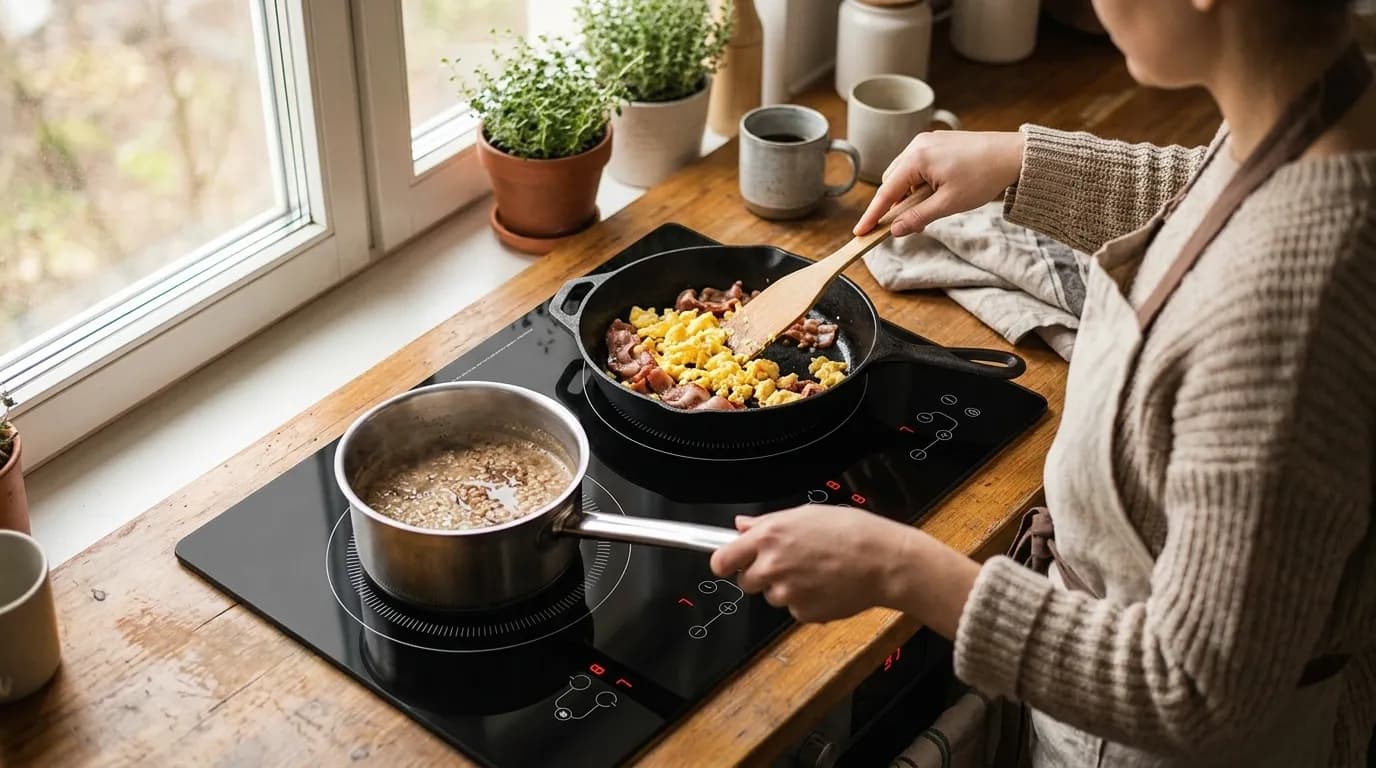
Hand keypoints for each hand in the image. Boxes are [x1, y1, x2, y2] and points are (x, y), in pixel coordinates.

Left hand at [709, 504, 982, 635]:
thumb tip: (742, 526)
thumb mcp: (806, 514)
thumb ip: (767, 523)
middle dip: (760, 575)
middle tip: (788, 564)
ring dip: (786, 588)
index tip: (730, 563)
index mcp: (769, 537)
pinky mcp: (803, 613)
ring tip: (816, 570)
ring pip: (772, 596)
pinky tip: (826, 585)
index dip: (726, 562)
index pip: (722, 560)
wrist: (884, 561)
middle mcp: (772, 566)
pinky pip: (795, 609)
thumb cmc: (852, 531)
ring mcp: (786, 593)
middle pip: (745, 581)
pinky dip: (806, 601)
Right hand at [854, 130, 1024, 236]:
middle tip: (902, 227)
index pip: (886, 192)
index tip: (859, 232)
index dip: (872, 215)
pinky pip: (917, 167)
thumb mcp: (949, 204)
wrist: (1013, 155)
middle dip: (893, 205)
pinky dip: (918, 184)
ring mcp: (927, 142)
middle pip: (892, 181)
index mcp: (917, 157)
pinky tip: (932, 196)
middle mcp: (917, 145)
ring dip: (907, 195)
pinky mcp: (937, 144)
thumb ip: (918, 217)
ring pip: (904, 174)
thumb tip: (895, 229)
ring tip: (925, 211)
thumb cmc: (984, 176)